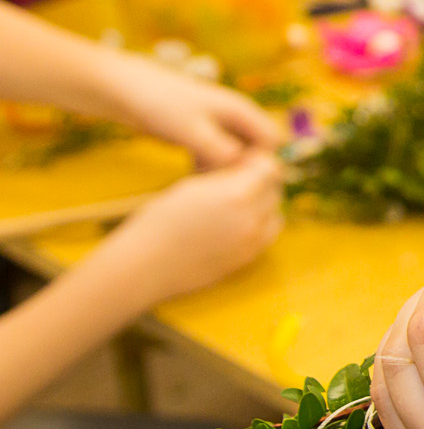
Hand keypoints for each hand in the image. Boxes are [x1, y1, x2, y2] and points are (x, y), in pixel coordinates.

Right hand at [90, 151, 283, 307]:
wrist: (144, 265)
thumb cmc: (160, 221)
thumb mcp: (194, 186)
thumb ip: (227, 178)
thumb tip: (249, 169)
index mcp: (237, 195)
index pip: (270, 168)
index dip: (260, 163)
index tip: (249, 163)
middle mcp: (251, 219)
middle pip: (275, 191)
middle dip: (263, 183)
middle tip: (242, 182)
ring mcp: (251, 243)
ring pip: (274, 214)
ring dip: (264, 206)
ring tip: (239, 205)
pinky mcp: (245, 261)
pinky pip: (265, 237)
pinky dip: (259, 227)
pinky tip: (237, 224)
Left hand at [104, 52, 284, 167]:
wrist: (128, 90)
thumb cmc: (162, 105)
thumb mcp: (192, 131)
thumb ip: (220, 151)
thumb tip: (244, 170)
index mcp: (242, 111)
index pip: (271, 142)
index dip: (261, 163)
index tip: (237, 182)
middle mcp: (237, 118)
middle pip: (255, 150)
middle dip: (242, 170)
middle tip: (216, 187)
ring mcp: (220, 126)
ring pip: (236, 156)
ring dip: (224, 172)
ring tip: (203, 185)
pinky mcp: (204, 134)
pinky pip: (218, 156)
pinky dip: (210, 168)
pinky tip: (192, 178)